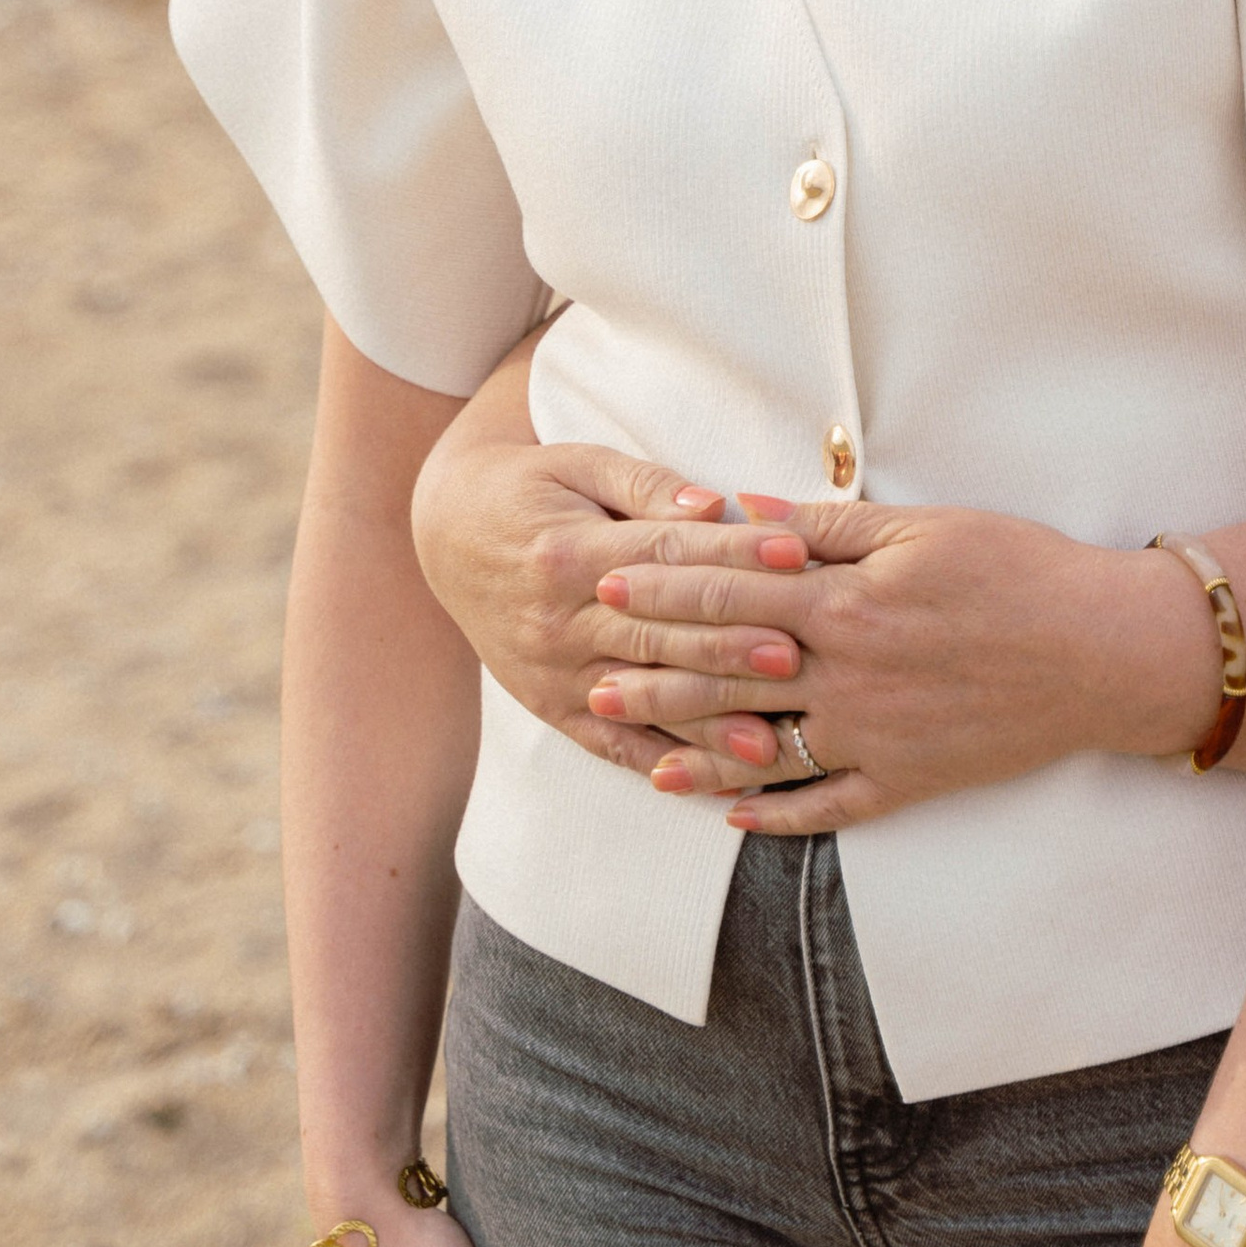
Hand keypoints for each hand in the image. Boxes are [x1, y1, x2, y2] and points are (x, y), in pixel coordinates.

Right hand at [409, 433, 806, 777]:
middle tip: (796, 655)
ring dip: (707, 721)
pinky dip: (662, 764)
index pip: (665, 557)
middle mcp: (558, 621)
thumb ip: (646, 486)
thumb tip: (714, 504)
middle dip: (730, 647)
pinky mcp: (550, 707)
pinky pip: (611, 744)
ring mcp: (553, 673)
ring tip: (769, 741)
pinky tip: (711, 783)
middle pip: (659, 635)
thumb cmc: (531, 489)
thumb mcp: (579, 464)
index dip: (733, 554)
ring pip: (643, 699)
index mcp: (568, 553)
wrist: (449, 534)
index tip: (796, 552)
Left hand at [583, 495, 1201, 834]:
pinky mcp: (906, 782)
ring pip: (761, 748)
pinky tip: (726, 817)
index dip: (664, 585)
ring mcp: (874, 737)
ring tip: (632, 746)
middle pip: (729, 671)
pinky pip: (825, 806)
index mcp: (848, 601)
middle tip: (587, 668)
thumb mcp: (922, 526)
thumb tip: (749, 510)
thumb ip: (830, 525)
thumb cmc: (1017, 570)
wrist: (1101, 650)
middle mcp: (848, 674)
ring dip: (690, 749)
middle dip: (655, 667)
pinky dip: (772, 815)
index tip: (607, 577)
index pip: (733, 589)